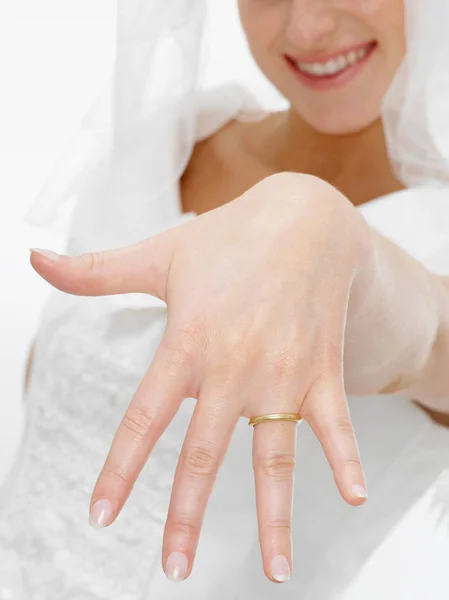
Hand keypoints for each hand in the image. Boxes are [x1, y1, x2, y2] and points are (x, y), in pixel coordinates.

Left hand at [30, 172, 372, 582]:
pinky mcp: (323, 369)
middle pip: (204, 453)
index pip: (145, 417)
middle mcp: (234, 366)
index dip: (120, 469)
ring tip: (276, 575)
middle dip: (185, 514)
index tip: (101, 516)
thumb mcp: (159, 253)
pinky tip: (355, 498)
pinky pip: (337, 423)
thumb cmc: (226, 240)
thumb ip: (94, 270)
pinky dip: (346, 460)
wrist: (303, 220)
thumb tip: (31, 256)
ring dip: (273, 516)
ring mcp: (283, 371)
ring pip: (274, 456)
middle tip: (172, 569)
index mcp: (188, 341)